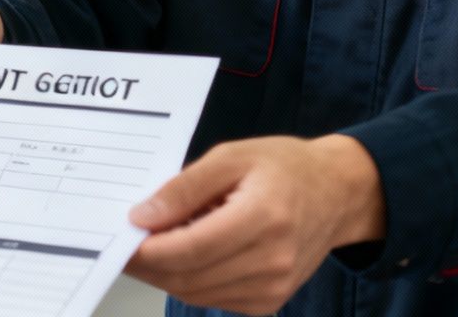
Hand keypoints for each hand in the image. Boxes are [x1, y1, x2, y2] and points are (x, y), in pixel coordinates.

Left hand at [125, 135, 385, 314]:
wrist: (336, 193)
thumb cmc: (285, 167)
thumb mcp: (232, 156)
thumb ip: (184, 187)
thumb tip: (142, 217)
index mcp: (263, 217)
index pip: (190, 248)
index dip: (147, 249)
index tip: (121, 236)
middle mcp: (272, 260)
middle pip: (188, 277)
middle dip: (148, 264)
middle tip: (125, 242)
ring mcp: (273, 288)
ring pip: (196, 293)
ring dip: (165, 274)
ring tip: (153, 244)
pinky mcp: (269, 301)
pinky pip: (213, 298)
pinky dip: (190, 281)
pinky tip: (185, 255)